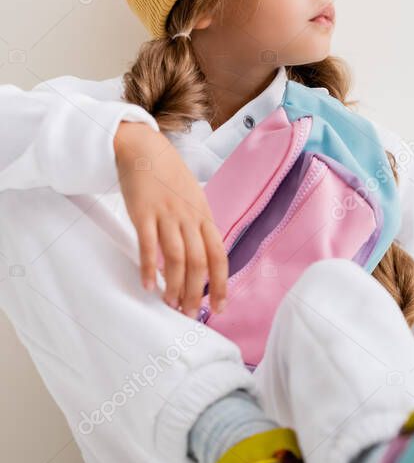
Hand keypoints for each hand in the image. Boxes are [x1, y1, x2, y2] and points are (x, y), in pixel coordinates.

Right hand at [114, 121, 227, 318]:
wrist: (143, 148)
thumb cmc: (168, 177)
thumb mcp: (192, 200)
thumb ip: (198, 227)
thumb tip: (200, 260)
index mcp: (204, 216)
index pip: (219, 256)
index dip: (221, 284)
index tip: (219, 308)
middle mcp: (189, 217)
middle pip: (199, 262)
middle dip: (195, 293)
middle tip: (189, 314)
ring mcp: (166, 214)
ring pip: (176, 257)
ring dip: (174, 285)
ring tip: (170, 304)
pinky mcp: (143, 212)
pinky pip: (148, 245)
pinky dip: (148, 267)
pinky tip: (147, 284)